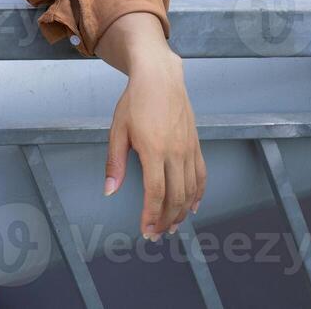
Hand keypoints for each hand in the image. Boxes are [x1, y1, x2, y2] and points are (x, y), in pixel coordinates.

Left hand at [104, 53, 204, 240]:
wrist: (160, 77)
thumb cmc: (136, 100)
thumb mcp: (118, 129)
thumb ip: (114, 162)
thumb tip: (109, 190)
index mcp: (154, 149)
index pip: (155, 192)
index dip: (151, 215)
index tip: (146, 230)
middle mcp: (176, 152)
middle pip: (176, 197)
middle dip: (166, 220)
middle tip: (157, 234)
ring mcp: (189, 148)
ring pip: (190, 190)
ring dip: (181, 212)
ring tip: (171, 226)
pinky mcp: (196, 144)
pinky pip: (201, 175)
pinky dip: (199, 195)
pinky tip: (192, 207)